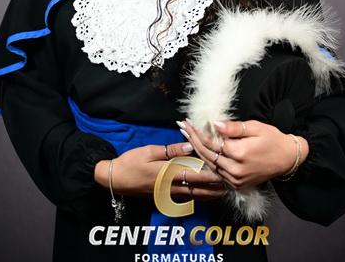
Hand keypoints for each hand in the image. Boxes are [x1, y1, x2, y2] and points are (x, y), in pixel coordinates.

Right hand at [95, 141, 227, 200]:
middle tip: (229, 184)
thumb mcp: (150, 151)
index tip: (224, 172)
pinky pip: (184, 198)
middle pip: (197, 189)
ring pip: (192, 196)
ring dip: (208, 194)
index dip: (210, 175)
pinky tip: (204, 195)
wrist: (115, 179)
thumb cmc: (131, 161)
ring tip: (222, 191)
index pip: (194, 175)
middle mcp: (170, 187)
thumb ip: (171, 150)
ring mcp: (167, 194)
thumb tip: (191, 146)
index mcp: (168, 173)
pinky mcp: (163, 197)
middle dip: (214, 188)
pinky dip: (196, 197)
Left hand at [177, 118, 308, 190]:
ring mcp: (236, 180)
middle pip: (206, 154)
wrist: (287, 159)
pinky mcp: (237, 185)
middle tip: (182, 127)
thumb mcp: (255, 127)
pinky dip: (207, 161)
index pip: (211, 143)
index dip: (197, 132)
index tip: (187, 122)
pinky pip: (217, 173)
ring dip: (196, 150)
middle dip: (192, 140)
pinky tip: (199, 151)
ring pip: (209, 165)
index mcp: (239, 154)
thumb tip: (214, 124)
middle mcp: (235, 170)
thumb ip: (233, 127)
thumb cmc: (272, 139)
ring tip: (187, 136)